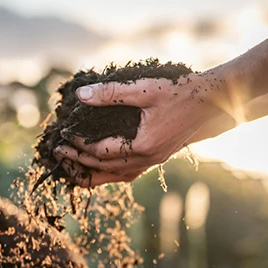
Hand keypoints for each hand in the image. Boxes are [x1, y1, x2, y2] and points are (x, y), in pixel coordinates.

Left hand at [53, 71, 227, 186]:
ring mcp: (153, 162)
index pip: (100, 151)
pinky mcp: (156, 158)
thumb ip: (111, 92)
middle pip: (104, 170)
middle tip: (57, 153)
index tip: (62, 135)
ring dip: (92, 174)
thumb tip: (80, 95)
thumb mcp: (144, 89)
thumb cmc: (180, 92)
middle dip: (78, 162)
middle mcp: (147, 159)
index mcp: (143, 146)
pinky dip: (109, 173)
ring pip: (115, 177)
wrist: (211, 101)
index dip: (78, 144)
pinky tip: (99, 166)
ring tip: (71, 168)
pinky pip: (127, 174)